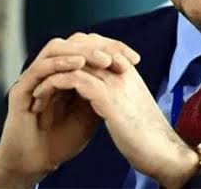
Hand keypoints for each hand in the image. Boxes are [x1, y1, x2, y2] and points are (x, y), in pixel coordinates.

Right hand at [0, 33, 140, 188]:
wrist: (38, 162)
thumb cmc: (65, 139)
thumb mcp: (93, 111)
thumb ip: (104, 90)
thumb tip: (127, 71)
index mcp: (67, 71)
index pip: (90, 48)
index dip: (112, 48)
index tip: (135, 58)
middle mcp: (50, 69)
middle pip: (74, 42)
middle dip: (99, 45)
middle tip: (119, 55)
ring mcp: (35, 76)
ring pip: (56, 48)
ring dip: (81, 50)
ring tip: (103, 59)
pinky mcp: (21, 88)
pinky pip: (39, 68)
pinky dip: (60, 62)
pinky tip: (78, 64)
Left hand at [32, 53, 199, 188]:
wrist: (164, 153)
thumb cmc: (148, 137)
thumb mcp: (131, 108)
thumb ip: (117, 95)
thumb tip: (101, 96)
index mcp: (128, 72)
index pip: (98, 46)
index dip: (74, 56)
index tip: (56, 72)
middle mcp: (122, 71)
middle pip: (85, 47)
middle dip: (59, 60)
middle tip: (40, 75)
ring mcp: (115, 82)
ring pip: (75, 62)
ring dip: (51, 74)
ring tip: (36, 90)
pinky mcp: (107, 98)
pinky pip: (73, 80)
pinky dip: (53, 85)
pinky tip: (41, 98)